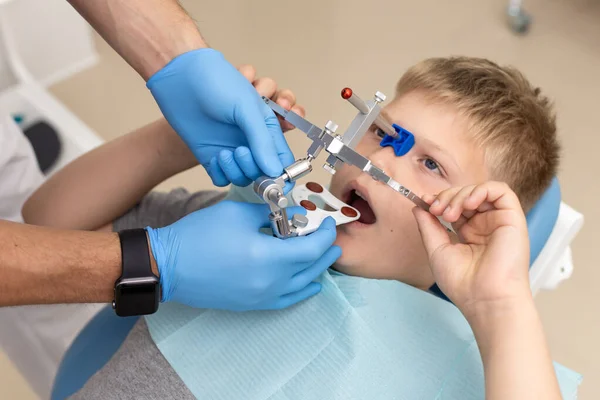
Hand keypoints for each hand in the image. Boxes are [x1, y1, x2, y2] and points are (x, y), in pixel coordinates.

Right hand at [146, 201, 340, 310]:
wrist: (169, 265)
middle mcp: (270, 283)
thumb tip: (289, 214)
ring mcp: (261, 297)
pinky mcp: (252, 304)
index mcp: (269, 258)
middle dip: (325, 251)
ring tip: (324, 257)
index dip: (325, 234)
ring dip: (317, 269)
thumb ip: (269, 213)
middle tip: (331, 237)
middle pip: (311, 268)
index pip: (312, 248)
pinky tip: (311, 285)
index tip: (328, 222)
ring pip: (302, 285)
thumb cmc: (199, 236)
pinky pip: (286, 300)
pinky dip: (302, 291)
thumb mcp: (237, 213)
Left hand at [209, 65, 305, 186]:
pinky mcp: (212, 157)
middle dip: (254, 167)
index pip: (283, 158)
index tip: (276, 180)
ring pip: (244, 178)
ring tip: (225, 152)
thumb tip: (274, 171)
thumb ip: (263, 141)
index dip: (283, 173)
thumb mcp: (247, 108)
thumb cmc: (217, 82)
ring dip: (237, 170)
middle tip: (241, 150)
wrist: (180, 76)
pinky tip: (215, 157)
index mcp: (267, 128)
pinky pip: (222, 178)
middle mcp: (252, 141)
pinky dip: (221, 173)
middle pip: (263, 172)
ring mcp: (232, 150)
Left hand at [412, 181, 530, 317]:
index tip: (424, 202)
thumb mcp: (437, 250)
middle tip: (436, 209)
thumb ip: (428, 226)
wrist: (485, 299)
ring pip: (480, 190)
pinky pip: (501, 191)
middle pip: (465, 195)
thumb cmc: (462, 282)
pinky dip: (481, 190)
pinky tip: (468, 203)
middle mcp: (485, 225)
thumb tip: (418, 206)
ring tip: (449, 214)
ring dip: (460, 195)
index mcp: (469, 233)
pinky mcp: (513, 218)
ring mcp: (498, 221)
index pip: (454, 205)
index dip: (439, 199)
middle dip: (447, 196)